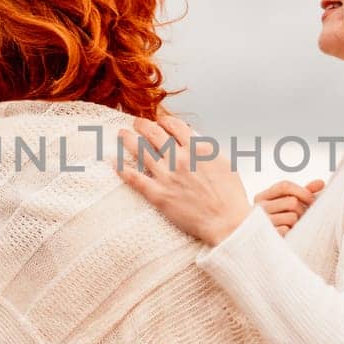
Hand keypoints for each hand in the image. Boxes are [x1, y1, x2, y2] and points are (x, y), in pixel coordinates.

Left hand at [115, 112, 252, 246]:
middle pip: (154, 134)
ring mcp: (167, 176)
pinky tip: (114, 162)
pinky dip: (122, 169)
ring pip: (141, 151)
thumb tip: (193, 139)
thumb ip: (206, 148)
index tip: (159, 122)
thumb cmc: (230, 195)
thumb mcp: (224, 162)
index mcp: (197, 148)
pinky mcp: (159, 195)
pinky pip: (135, 179)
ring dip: (129, 140)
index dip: (164, 121)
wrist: (226, 222)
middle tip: (136, 123)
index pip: (174, 126)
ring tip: (122, 135)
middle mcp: (180, 158)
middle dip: (142, 125)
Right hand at [254, 179, 325, 234]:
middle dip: (302, 209)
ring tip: (293, 226)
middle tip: (302, 216)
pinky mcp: (267, 236)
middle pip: (291, 202)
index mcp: (262, 196)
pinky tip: (288, 234)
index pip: (284, 186)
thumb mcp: (286, 203)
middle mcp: (259, 207)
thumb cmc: (278, 219)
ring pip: (292, 217)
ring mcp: (262, 222)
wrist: (261, 243)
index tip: (312, 199)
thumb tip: (321, 182)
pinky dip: (291, 233)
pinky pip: (287, 231)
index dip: (302, 191)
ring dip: (297, 223)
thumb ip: (303, 192)